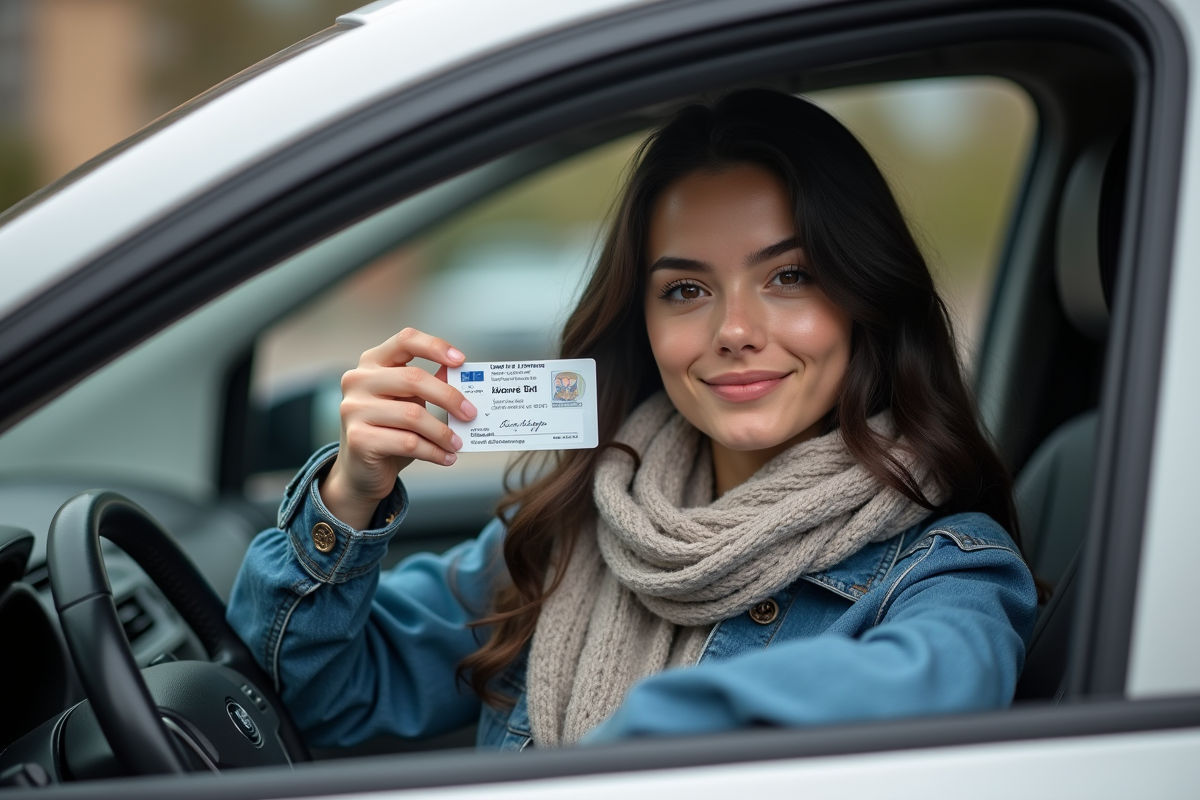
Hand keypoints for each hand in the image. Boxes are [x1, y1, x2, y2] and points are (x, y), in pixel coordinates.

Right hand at [321, 328, 476, 529]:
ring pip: (413, 415)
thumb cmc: (389, 430)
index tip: (461, 360)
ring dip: (443, 432)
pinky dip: (434, 451)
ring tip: (457, 443)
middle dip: (449, 397)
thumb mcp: (409, 402)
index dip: (435, 347)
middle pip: (414, 378)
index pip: (405, 340)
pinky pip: (408, 442)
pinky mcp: (359, 439)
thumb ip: (430, 385)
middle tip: (471, 413)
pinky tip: (446, 457)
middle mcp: (358, 380)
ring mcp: (354, 409)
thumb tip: (463, 376)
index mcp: (372, 362)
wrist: (361, 470)